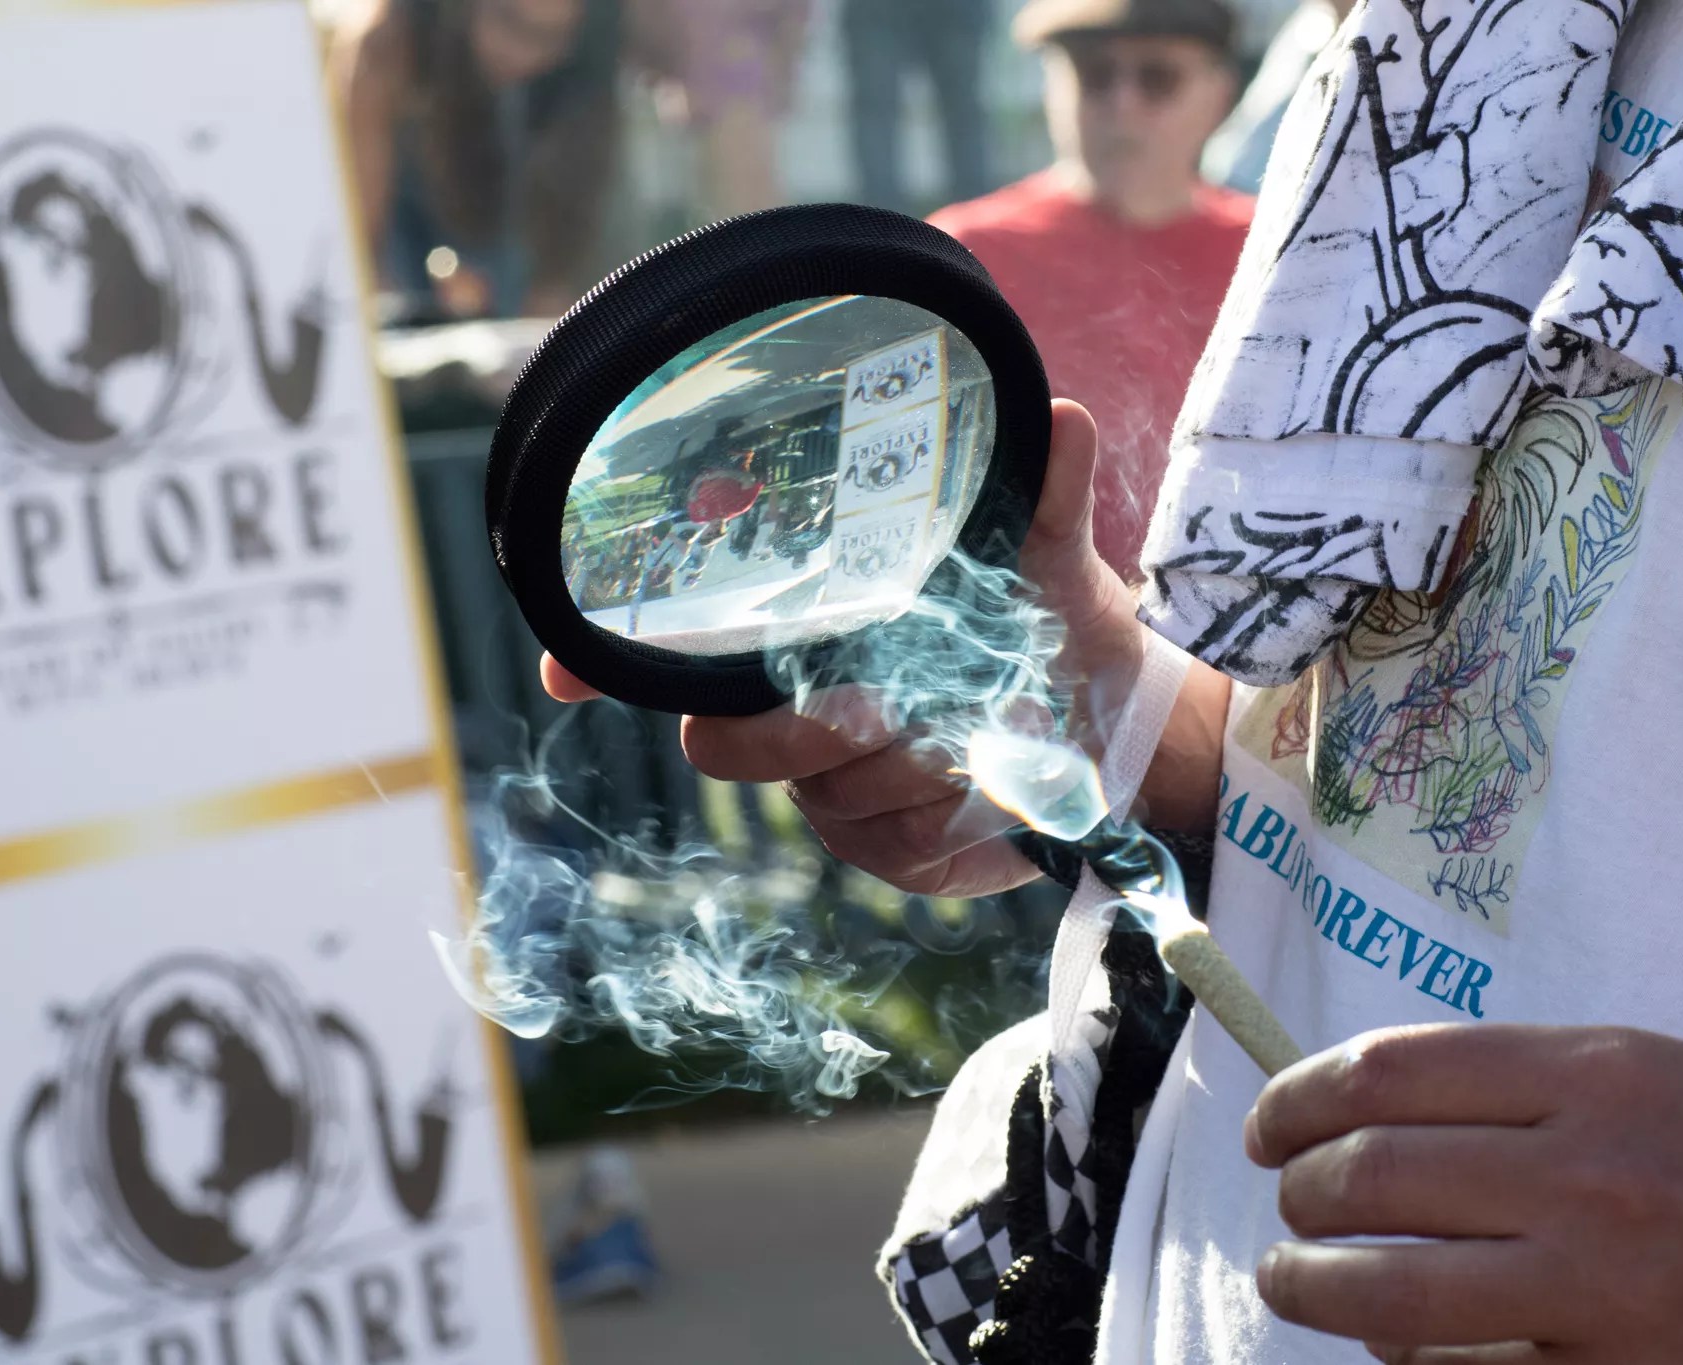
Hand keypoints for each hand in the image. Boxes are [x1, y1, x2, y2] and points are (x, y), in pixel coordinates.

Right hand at [542, 399, 1201, 897]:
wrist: (1119, 719)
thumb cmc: (1054, 619)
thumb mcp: (1053, 548)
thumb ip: (1045, 486)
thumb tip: (1059, 415)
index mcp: (807, 632)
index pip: (673, 653)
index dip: (601, 663)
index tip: (562, 674)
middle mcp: (798, 712)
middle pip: (726, 742)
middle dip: (799, 729)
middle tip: (878, 704)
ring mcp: (837, 789)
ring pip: (827, 795)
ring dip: (915, 764)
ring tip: (996, 724)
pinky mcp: (890, 852)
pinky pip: (890, 847)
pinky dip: (951, 814)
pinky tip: (1000, 782)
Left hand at [1244, 1025, 1682, 1364]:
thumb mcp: (1637, 1067)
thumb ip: (1505, 1081)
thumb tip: (1354, 1106)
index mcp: (1591, 1075)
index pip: (1385, 1074)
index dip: (1297, 1098)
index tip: (1271, 1124)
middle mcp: (1589, 1176)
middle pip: (1369, 1177)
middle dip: (1297, 1193)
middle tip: (1289, 1203)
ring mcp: (1600, 1291)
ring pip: (1388, 1296)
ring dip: (1310, 1288)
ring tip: (1292, 1279)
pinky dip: (1405, 1361)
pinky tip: (1396, 1344)